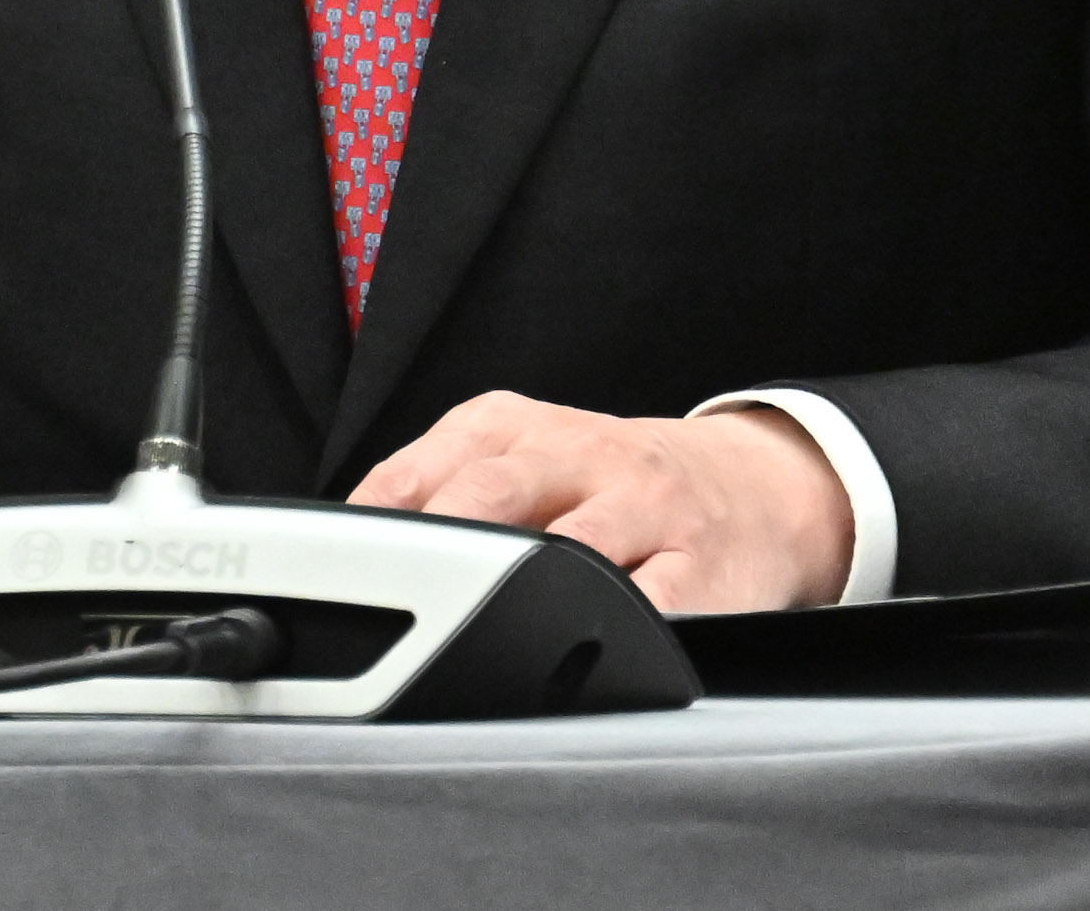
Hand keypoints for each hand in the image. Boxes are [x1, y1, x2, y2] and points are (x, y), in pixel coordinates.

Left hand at [350, 390, 849, 614]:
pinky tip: (575, 662)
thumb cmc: (616, 480)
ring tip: (469, 638)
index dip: (376, 521)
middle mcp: (581, 455)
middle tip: (393, 611)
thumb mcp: (525, 454)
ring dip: (515, 595)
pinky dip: (613, 634)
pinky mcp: (702, 568)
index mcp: (519, 428)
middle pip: (491, 495)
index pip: (429, 463)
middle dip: (437, 552)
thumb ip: (439, 486)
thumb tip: (347, 550)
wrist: (754, 483)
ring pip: (571, 549)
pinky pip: (654, 605)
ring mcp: (645, 509)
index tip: (335, 574)